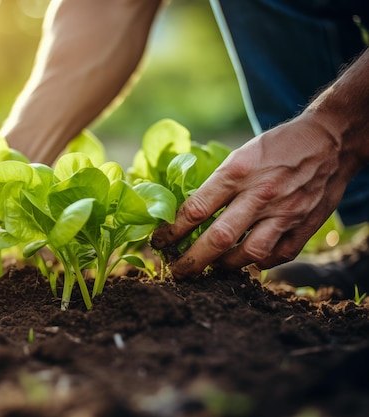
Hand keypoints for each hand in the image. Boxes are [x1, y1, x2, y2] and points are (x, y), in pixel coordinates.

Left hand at [150, 112, 359, 277]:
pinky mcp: (306, 224)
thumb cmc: (277, 146)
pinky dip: (260, 263)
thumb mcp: (240, 155)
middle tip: (178, 272)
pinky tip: (248, 262)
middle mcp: (260, 194)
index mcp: (237, 172)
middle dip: (192, 261)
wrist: (330, 140)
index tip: (160, 243)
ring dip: (226, 266)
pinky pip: (279, 255)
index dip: (172, 231)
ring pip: (249, 253)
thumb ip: (218, 184)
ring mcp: (285, 212)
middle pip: (218, 238)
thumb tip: (189, 213)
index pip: (196, 209)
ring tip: (213, 268)